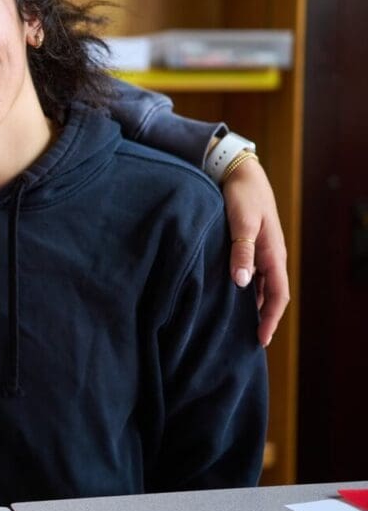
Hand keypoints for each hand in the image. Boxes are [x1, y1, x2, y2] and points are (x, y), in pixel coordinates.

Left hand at [222, 157, 289, 346]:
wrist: (238, 170)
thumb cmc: (240, 194)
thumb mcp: (240, 222)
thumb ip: (241, 252)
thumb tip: (243, 283)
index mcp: (273, 253)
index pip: (278, 296)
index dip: (270, 320)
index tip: (260, 341)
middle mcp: (270, 255)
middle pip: (272, 295)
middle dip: (264, 318)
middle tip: (248, 340)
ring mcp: (261, 250)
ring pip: (262, 286)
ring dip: (254, 305)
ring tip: (239, 325)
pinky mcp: (249, 244)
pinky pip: (252, 274)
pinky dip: (246, 290)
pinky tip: (232, 296)